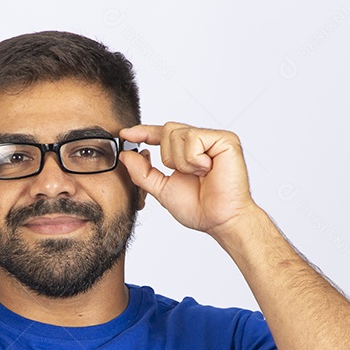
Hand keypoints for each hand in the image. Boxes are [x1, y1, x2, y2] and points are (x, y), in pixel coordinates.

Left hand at [118, 122, 257, 235]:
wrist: (219, 220)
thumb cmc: (198, 208)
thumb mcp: (161, 189)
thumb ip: (142, 172)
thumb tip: (126, 155)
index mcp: (186, 151)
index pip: (161, 134)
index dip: (143, 132)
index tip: (125, 134)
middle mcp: (201, 142)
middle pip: (167, 130)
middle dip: (168, 157)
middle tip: (187, 174)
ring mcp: (213, 139)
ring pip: (178, 133)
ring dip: (182, 161)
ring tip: (200, 174)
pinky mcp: (225, 139)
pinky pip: (193, 138)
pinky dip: (194, 159)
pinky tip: (207, 170)